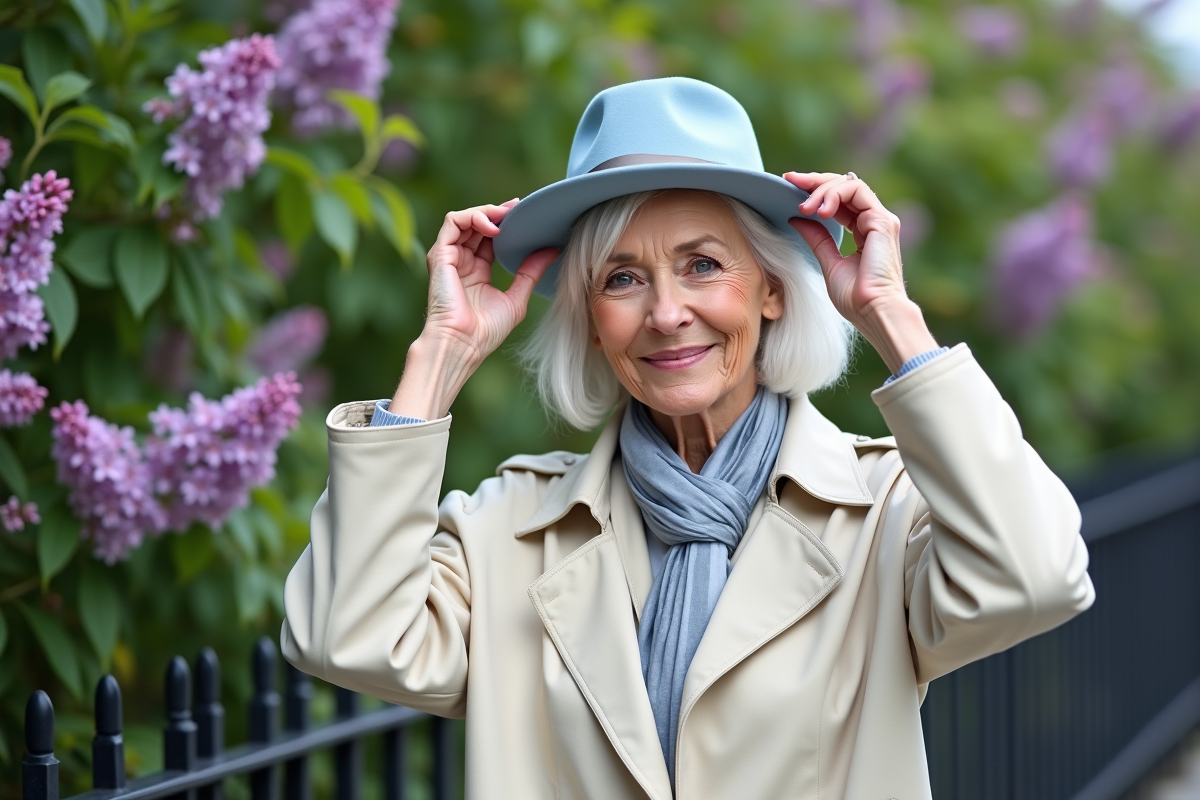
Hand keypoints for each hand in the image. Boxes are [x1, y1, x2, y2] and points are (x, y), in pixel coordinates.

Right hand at [390, 201, 559, 419]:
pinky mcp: (440, 255)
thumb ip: (530, 272)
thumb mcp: (516, 298)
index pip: (490, 237)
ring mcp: (449, 257)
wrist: (463, 345)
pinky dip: (473, 217)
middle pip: (477, 224)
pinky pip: (452, 222)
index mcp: (477, 271)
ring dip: (487, 211)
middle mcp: (461, 261)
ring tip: (507, 215)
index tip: (525, 214)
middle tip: (519, 208)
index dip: (506, 223)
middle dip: (499, 212)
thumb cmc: (485, 332)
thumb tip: (552, 250)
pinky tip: (494, 228)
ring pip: (464, 219)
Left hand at [784, 172, 936, 373]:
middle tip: (789, 181)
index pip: (839, 200)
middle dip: (815, 181)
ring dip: (822, 189)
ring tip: (805, 207)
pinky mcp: (881, 220)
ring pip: (850, 184)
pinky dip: (835, 194)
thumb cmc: (856, 299)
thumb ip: (817, 239)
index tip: (788, 186)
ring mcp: (880, 219)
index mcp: (863, 232)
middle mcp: (874, 222)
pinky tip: (820, 210)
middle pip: (844, 186)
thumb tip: (797, 219)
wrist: (874, 312)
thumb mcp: (829, 262)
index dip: (814, 190)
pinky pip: (857, 190)